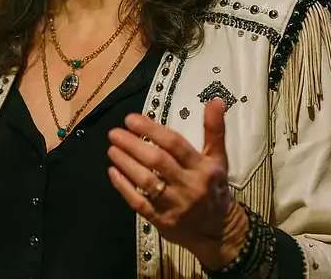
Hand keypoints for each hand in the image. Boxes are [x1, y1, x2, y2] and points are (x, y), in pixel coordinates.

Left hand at [107, 98, 247, 269]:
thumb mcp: (219, 159)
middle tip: (115, 133)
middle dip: (133, 145)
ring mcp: (174, 205)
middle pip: (158, 161)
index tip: (131, 119)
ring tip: (112, 149)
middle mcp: (188, 185)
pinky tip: (113, 172)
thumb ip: (215, 129)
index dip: (152, 130)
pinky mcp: (162, 220)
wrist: (219, 230)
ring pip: (146, 182)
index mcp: (202, 167)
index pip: (175, 144)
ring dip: (126, 164)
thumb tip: (215, 100)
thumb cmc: (214, 188)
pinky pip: (139, 203)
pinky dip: (124, 187)